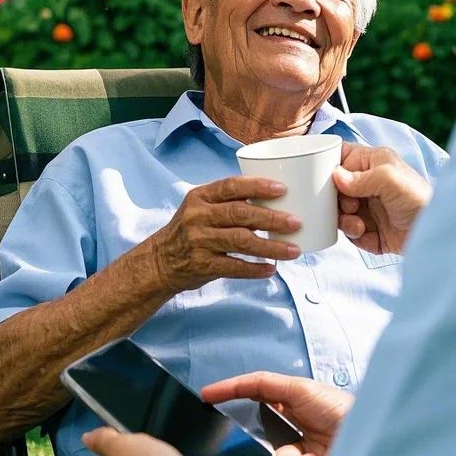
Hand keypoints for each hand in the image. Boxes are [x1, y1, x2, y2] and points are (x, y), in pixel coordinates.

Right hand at [148, 176, 301, 292]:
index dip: (258, 186)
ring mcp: (199, 241)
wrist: (159, 262)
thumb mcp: (200, 208)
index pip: (231, 186)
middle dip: (272, 218)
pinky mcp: (202, 265)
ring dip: (271, 247)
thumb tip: (275, 200)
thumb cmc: (190, 230)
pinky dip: (255, 269)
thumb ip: (228, 202)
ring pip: (241, 242)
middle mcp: (198, 217)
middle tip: (296, 222)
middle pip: (240, 214)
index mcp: (200, 197)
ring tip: (294, 250)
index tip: (282, 189)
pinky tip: (272, 269)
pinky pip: (234, 267)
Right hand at [202, 372, 352, 455]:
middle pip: (264, 428)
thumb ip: (268, 387)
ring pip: (278, 455)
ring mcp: (304, 445)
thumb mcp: (299, 390)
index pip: (255, 390)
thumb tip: (242, 386)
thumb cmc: (337, 406)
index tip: (205, 395)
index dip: (230, 391)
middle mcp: (297, 420)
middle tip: (260, 436)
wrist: (368, 439)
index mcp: (292, 397)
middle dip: (260, 435)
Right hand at [333, 143, 431, 254]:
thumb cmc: (419, 199)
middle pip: (334, 189)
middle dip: (336, 200)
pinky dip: (354, 234)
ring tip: (358, 223)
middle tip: (349, 205)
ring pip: (339, 212)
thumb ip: (361, 176)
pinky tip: (365, 232)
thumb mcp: (390, 179)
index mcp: (372, 163)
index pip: (341, 157)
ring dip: (344, 219)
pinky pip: (349, 232)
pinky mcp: (369, 230)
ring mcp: (368, 208)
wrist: (433, 233)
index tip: (323, 179)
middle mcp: (368, 184)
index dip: (329, 166)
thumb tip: (335, 176)